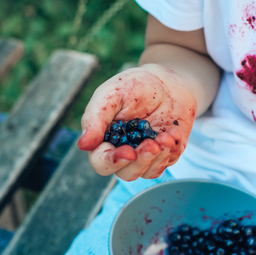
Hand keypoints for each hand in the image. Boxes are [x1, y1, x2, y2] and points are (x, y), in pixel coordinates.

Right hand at [77, 64, 196, 180]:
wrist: (166, 81)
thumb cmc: (134, 85)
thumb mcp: (111, 94)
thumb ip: (95, 118)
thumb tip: (82, 145)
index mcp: (104, 140)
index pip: (102, 162)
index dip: (113, 162)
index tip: (129, 153)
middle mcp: (123, 151)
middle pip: (127, 173)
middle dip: (141, 161)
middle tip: (152, 144)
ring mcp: (146, 155)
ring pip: (148, 172)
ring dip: (159, 157)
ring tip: (166, 136)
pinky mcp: (165, 153)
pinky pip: (168, 162)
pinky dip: (172, 149)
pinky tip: (173, 132)